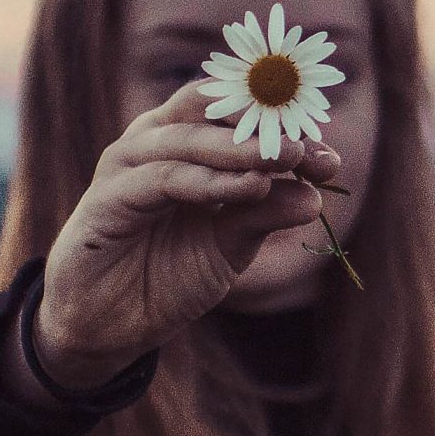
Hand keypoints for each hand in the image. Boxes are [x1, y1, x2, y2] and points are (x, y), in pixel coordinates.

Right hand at [36, 77, 342, 385]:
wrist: (109, 326)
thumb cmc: (167, 274)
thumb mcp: (229, 245)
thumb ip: (264, 214)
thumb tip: (316, 196)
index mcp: (182, 142)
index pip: (234, 111)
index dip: (283, 126)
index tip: (329, 156)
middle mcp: (152, 142)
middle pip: (210, 109)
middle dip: (265, 127)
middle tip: (309, 149)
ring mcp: (125, 166)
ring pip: (188, 139)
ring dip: (241, 148)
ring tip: (287, 160)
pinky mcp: (105, 199)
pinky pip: (163, 180)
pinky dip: (208, 181)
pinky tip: (249, 188)